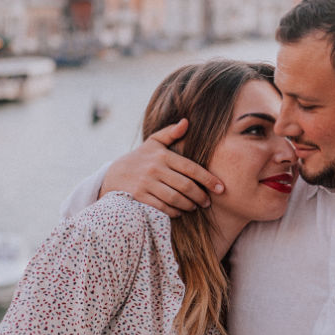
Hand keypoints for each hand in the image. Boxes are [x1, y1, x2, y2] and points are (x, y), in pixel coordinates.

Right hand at [101, 119, 222, 216]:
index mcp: (162, 155)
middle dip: (200, 196)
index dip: (209, 179)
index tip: (221, 188)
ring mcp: (146, 183)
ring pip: (175, 198)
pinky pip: (162, 207)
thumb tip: (186, 122)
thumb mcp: (153, 142)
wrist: (112, 175)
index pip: (192, 168)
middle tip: (206, 202)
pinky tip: (179, 212)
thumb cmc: (139, 158)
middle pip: (186, 186)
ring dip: (188, 205)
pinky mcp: (139, 196)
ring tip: (194, 207)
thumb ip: (170, 133)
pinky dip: (174, 212)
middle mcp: (155, 168)